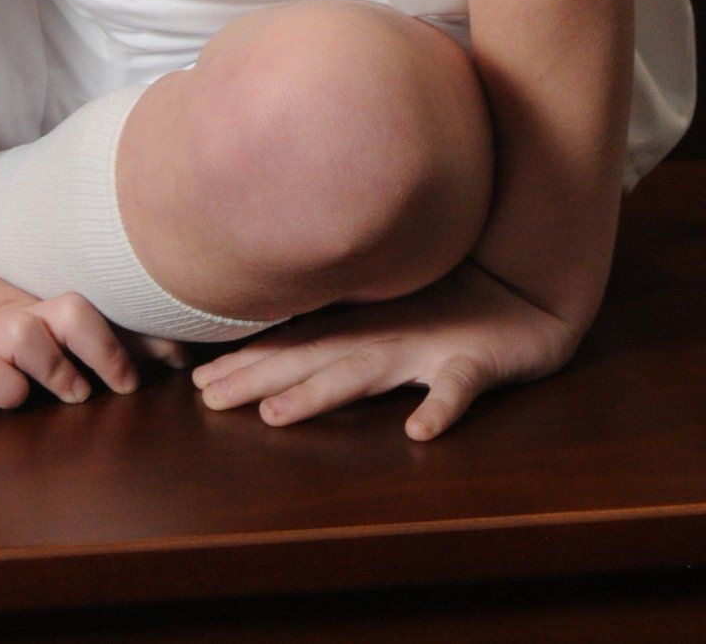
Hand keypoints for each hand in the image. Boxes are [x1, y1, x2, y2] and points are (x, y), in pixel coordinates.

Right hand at [0, 246, 148, 410]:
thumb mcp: (8, 321)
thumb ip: (54, 331)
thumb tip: (138, 349)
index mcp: (31, 311)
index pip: (94, 312)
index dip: (136, 336)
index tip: (176, 356)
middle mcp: (12, 320)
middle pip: (73, 312)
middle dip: (107, 348)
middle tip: (121, 382)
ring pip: (31, 335)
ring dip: (57, 365)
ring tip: (68, 389)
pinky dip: (4, 384)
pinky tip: (8, 392)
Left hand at [189, 262, 582, 440]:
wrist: (527, 291)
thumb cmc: (453, 305)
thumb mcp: (392, 314)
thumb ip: (346, 327)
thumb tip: (287, 341)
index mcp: (363, 328)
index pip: (294, 346)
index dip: (245, 364)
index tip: (194, 382)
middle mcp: (384, 336)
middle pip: (311, 359)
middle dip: (256, 379)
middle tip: (206, 399)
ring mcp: (428, 349)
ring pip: (367, 371)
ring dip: (321, 392)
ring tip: (279, 415)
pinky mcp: (476, 362)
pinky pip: (458, 387)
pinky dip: (440, 407)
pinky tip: (420, 432)